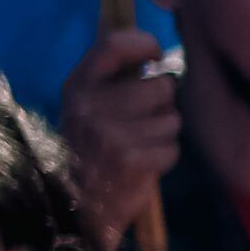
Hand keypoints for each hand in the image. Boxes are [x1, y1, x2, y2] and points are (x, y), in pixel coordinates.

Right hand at [56, 29, 181, 245]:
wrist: (77, 207)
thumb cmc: (90, 151)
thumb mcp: (86, 109)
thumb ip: (112, 80)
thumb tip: (157, 55)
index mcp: (78, 87)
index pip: (113, 45)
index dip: (143, 43)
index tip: (156, 54)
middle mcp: (92, 106)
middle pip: (161, 86)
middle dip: (163, 104)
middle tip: (144, 121)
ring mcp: (111, 134)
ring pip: (172, 119)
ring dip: (165, 134)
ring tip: (141, 146)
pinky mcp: (133, 160)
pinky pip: (172, 148)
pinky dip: (165, 158)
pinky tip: (143, 165)